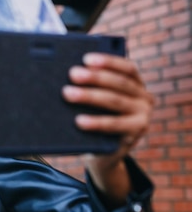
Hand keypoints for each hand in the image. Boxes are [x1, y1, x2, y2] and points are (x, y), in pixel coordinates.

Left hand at [62, 52, 153, 201]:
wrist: (102, 153)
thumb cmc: (94, 116)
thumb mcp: (95, 100)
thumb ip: (90, 85)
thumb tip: (67, 71)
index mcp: (136, 84)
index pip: (127, 67)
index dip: (108, 61)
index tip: (86, 58)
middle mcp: (144, 99)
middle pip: (119, 84)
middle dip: (94, 77)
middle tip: (72, 74)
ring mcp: (142, 118)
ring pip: (115, 102)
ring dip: (90, 96)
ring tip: (68, 93)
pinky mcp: (134, 136)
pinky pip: (113, 126)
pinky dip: (95, 122)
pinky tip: (78, 120)